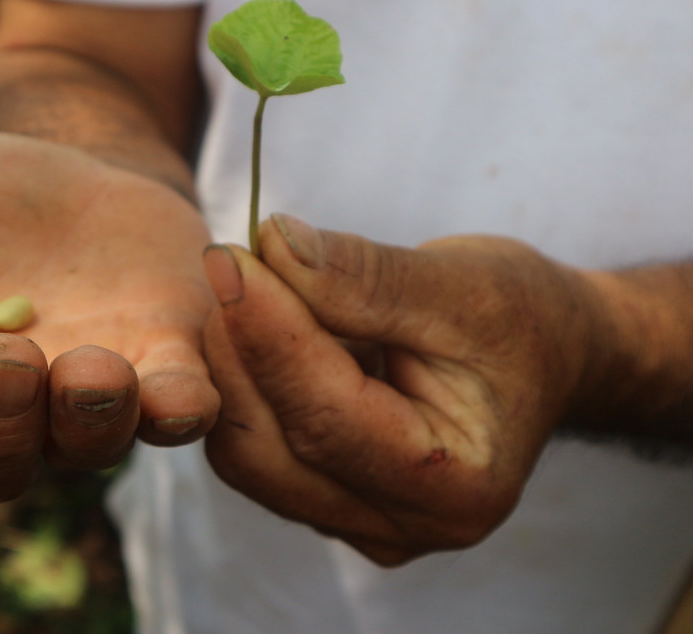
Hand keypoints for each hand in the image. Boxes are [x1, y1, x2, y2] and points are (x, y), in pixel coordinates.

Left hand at [201, 214, 601, 565]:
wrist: (542, 357)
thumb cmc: (519, 318)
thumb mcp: (461, 284)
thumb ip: (364, 275)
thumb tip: (271, 244)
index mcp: (454, 485)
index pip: (325, 416)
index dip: (267, 332)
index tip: (229, 259)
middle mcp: (403, 527)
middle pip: (267, 449)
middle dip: (236, 349)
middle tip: (233, 262)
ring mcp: (360, 524)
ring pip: (246, 453)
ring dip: (231, 365)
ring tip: (253, 288)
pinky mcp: (327, 502)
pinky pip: (254, 449)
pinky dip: (245, 383)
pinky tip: (262, 326)